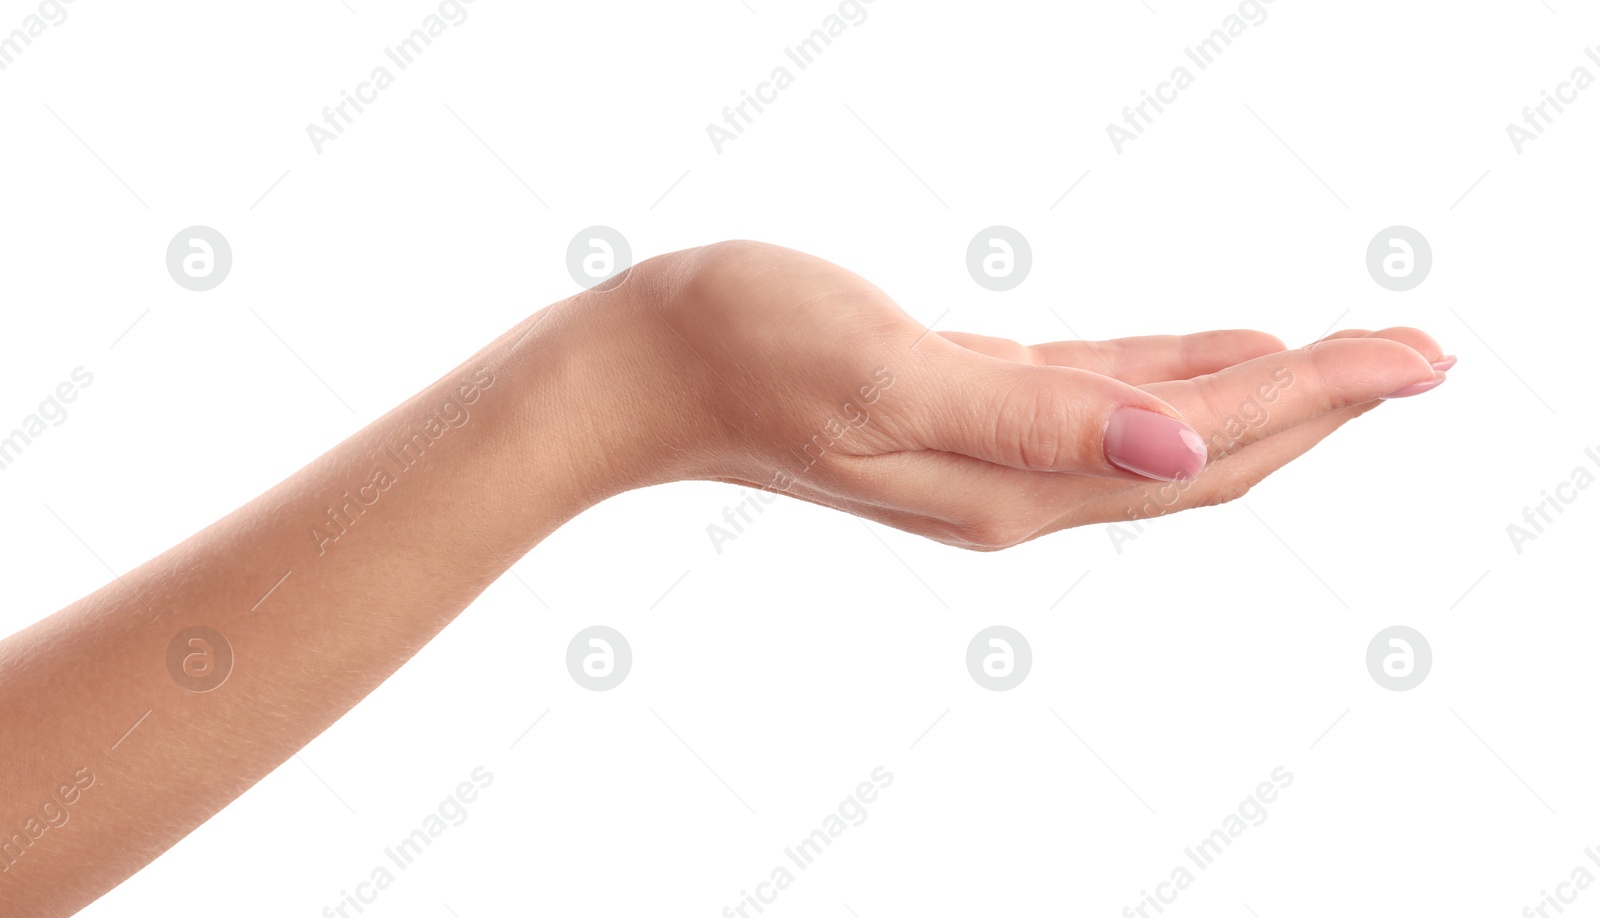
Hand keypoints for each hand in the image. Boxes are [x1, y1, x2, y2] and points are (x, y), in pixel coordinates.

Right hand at [567, 241, 1447, 549]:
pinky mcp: (970, 409)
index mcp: (1016, 486)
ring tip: (1356, 359)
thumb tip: (1182, 454)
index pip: (1207, 452)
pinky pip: (1106, 404)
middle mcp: (1020, 486)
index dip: (1320, 400)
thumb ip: (1036, 417)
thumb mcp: (894, 373)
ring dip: (1267, 396)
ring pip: (1167, 432)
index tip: (1418, 360)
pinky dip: (1180, 382)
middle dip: (1325, 404)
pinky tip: (1221, 357)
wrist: (646, 366)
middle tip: (1427, 355)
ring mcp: (995, 455)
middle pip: (1210, 455)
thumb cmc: (748, 350)